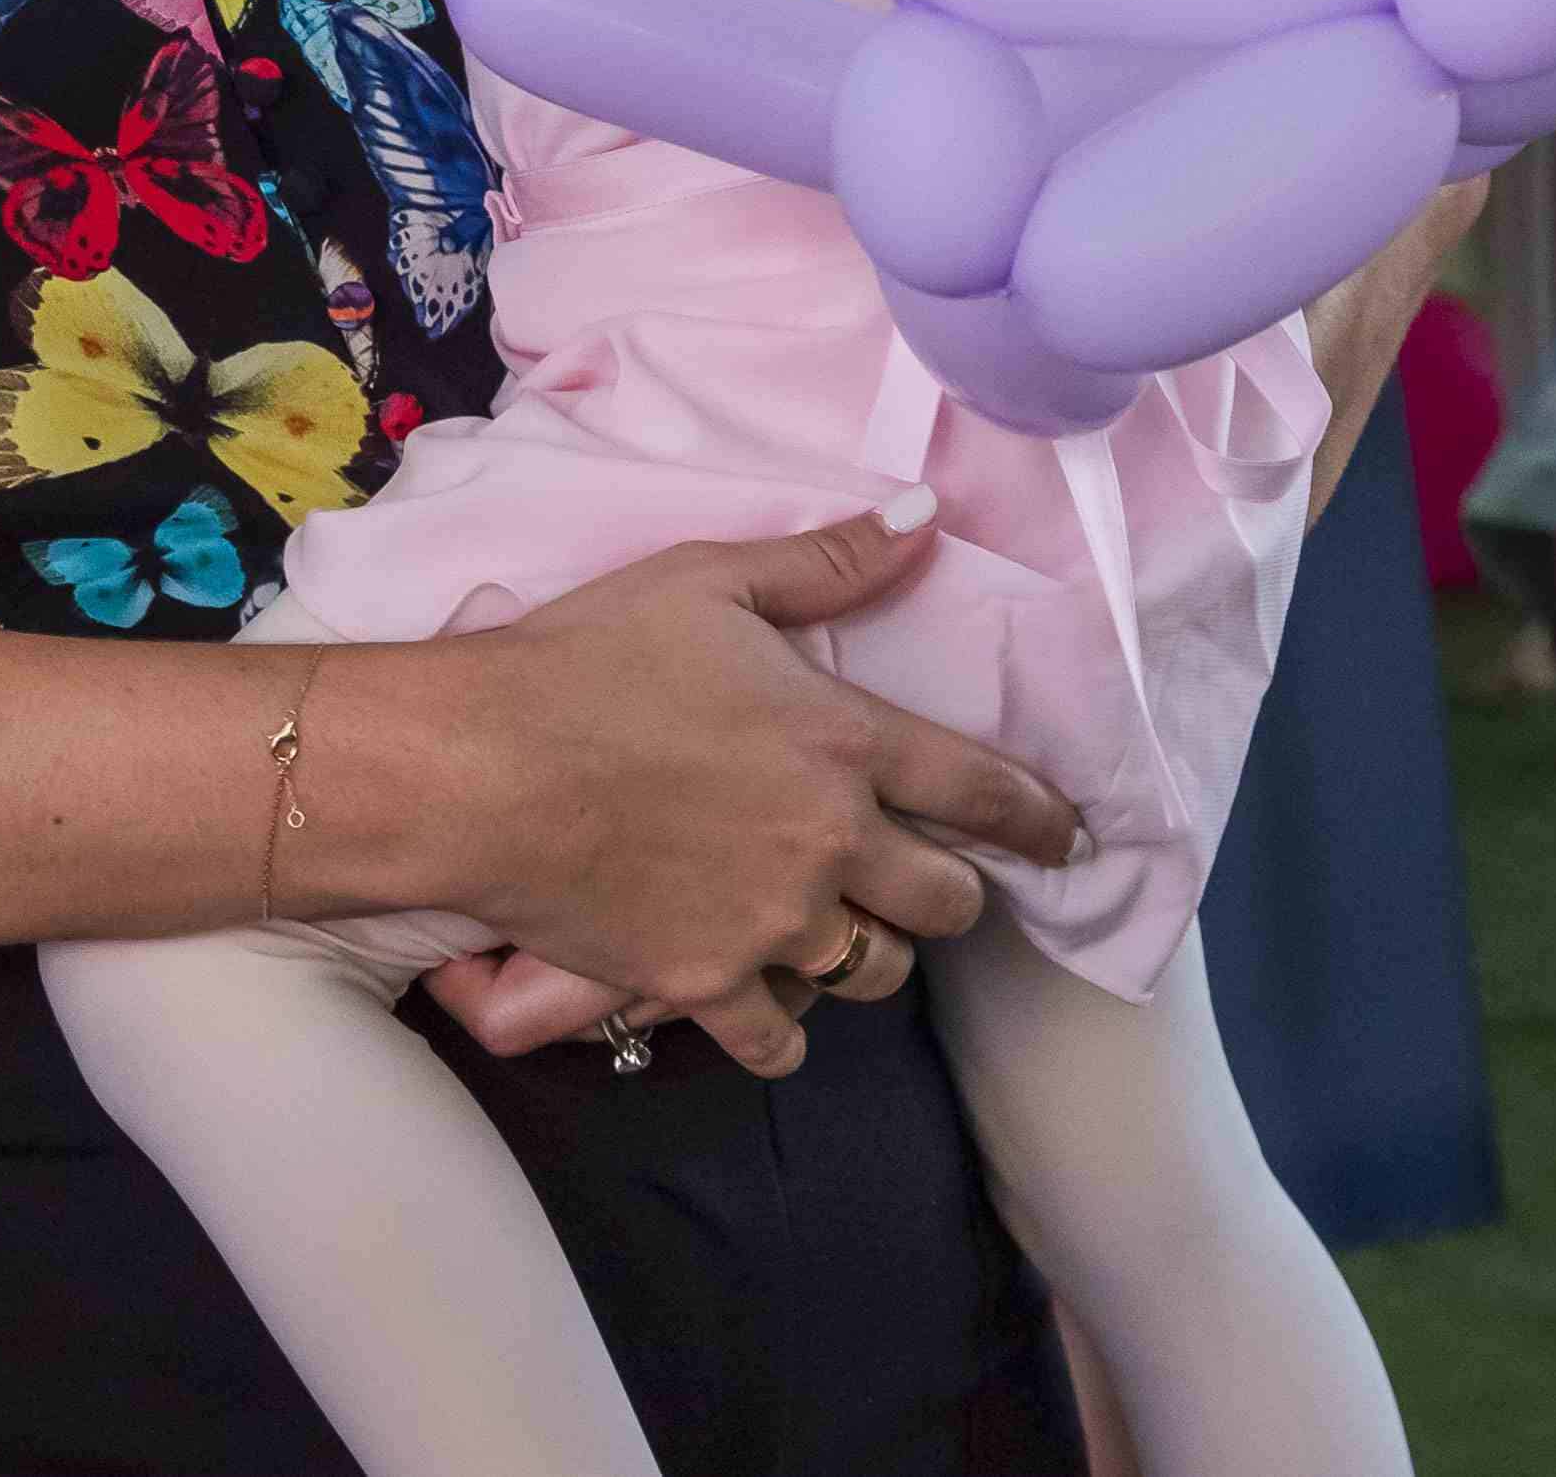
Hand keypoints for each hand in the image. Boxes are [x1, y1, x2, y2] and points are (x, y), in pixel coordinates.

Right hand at [444, 502, 1080, 1078]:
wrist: (484, 765)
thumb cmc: (592, 656)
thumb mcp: (711, 579)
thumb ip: (829, 561)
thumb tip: (925, 517)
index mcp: (844, 740)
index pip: (981, 787)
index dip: (1039, 816)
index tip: (1070, 838)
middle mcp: (831, 844)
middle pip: (946, 901)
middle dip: (956, 896)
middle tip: (938, 886)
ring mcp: (772, 924)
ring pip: (875, 973)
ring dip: (876, 954)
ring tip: (853, 935)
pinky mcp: (704, 983)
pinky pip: (777, 1038)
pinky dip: (782, 1028)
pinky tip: (770, 1005)